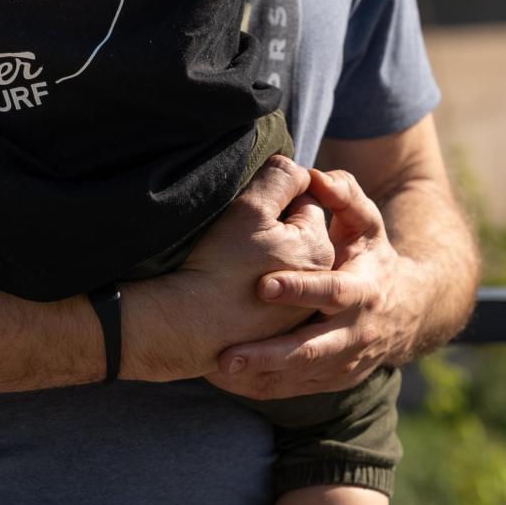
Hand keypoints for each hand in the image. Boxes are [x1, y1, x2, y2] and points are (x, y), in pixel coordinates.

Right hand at [120, 156, 334, 382]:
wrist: (187, 329)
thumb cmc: (219, 265)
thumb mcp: (250, 209)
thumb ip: (281, 178)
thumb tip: (297, 170)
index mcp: (319, 248)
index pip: (305, 203)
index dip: (273, 201)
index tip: (247, 216)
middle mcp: (317, 284)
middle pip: (297, 236)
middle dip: (275, 231)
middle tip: (237, 242)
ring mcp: (297, 313)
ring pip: (283, 267)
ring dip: (265, 262)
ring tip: (231, 268)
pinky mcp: (275, 334)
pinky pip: (269, 300)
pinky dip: (255, 293)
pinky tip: (231, 294)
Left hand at [210, 167, 411, 399]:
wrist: (408, 313)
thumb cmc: (373, 259)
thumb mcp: (367, 224)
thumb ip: (344, 195)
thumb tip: (314, 175)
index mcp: (363, 291)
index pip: (331, 293)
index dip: (300, 289)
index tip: (262, 285)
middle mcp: (355, 333)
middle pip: (311, 349)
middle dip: (270, 354)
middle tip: (227, 354)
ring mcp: (343, 363)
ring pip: (297, 376)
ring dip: (256, 377)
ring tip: (215, 370)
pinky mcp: (330, 381)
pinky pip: (291, 390)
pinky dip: (257, 388)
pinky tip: (222, 381)